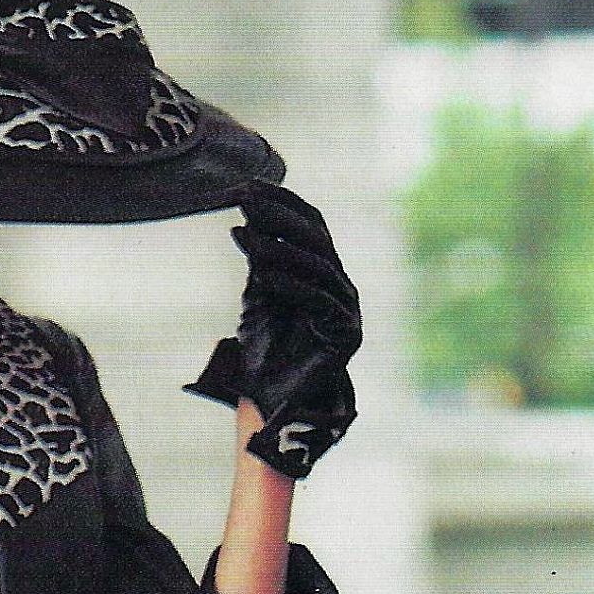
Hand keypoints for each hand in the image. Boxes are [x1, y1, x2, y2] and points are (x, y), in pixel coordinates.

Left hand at [184, 183, 361, 478]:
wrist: (269, 406)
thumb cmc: (262, 356)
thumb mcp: (259, 296)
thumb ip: (262, 260)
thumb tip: (249, 219)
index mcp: (325, 275)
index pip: (311, 225)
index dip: (283, 203)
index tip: (247, 186)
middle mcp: (342, 289)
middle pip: (316, 238)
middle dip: (279, 215)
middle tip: (245, 198)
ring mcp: (349, 311)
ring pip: (316, 265)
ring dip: (277, 247)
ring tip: (244, 235)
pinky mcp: (347, 335)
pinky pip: (317, 298)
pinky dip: (288, 282)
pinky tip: (260, 271)